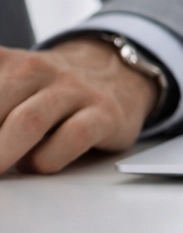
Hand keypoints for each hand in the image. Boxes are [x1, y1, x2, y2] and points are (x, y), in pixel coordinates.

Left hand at [0, 39, 158, 174]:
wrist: (120, 73)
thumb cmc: (53, 90)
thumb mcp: (11, 79)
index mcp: (9, 62)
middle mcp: (39, 70)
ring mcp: (75, 91)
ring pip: (29, 121)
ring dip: (5, 153)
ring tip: (2, 170)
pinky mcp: (106, 114)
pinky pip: (74, 138)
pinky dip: (48, 159)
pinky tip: (41, 165)